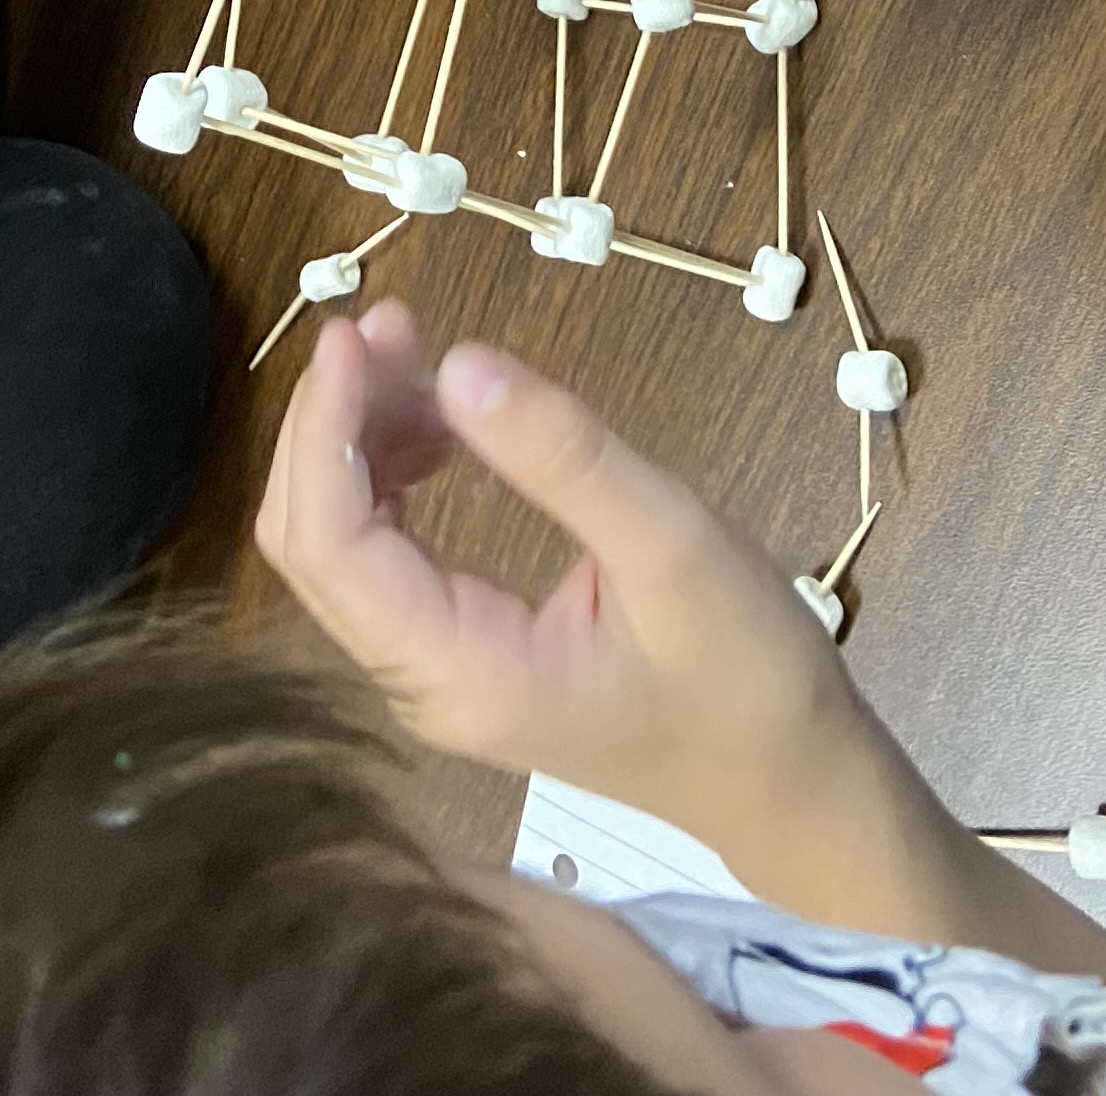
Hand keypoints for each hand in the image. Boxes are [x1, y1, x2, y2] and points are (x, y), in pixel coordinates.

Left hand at [255, 303, 899, 856]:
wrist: (791, 783)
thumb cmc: (748, 676)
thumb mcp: (675, 546)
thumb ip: (566, 458)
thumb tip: (460, 363)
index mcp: (461, 673)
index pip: (330, 547)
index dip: (324, 429)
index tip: (354, 333)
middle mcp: (424, 683)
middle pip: (313, 544)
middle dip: (333, 422)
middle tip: (393, 323)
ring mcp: (438, 674)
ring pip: (344, 545)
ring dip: (360, 440)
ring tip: (419, 352)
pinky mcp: (465, 652)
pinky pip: (390, 556)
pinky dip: (395, 474)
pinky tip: (445, 423)